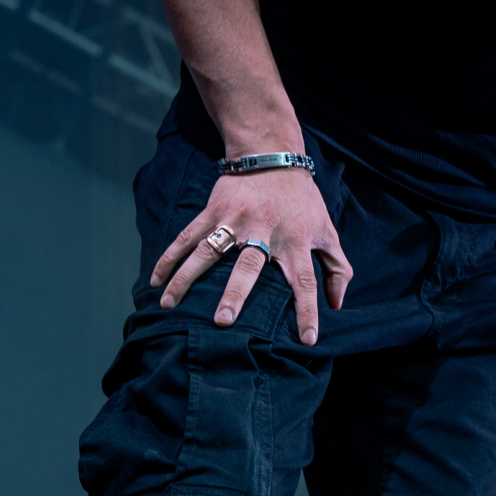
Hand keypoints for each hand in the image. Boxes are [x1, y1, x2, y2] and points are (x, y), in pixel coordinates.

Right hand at [150, 168, 351, 343]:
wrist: (273, 156)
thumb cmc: (303, 201)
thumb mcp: (327, 230)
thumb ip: (337, 267)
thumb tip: (338, 304)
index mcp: (295, 242)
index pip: (305, 281)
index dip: (308, 310)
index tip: (308, 339)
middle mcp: (264, 232)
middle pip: (250, 266)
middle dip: (236, 293)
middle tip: (223, 320)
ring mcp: (235, 221)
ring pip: (208, 252)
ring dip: (187, 278)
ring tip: (169, 304)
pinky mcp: (213, 211)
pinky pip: (187, 237)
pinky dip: (169, 258)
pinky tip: (157, 280)